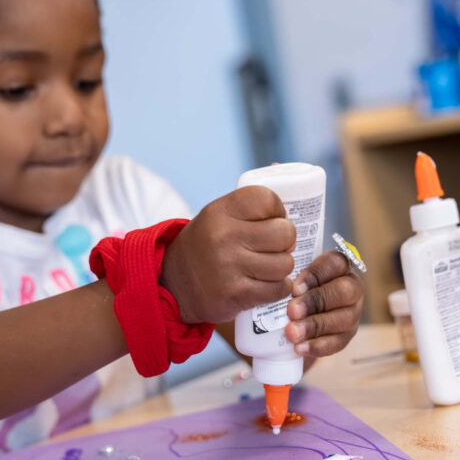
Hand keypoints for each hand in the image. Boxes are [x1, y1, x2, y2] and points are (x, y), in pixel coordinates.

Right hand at [161, 186, 296, 324]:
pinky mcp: (235, 294)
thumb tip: (279, 165)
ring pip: (285, 263)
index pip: (269, 199)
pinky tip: (263, 285)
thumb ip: (248, 200)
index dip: (279, 211)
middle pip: (284, 233)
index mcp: (221, 211)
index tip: (272, 221)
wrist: (174, 284)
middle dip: (286, 242)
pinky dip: (277, 289)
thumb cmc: (206, 244)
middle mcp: (223, 236)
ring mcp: (229, 266)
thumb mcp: (218, 215)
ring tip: (266, 267)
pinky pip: (278, 289)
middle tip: (274, 247)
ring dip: (281, 268)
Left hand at [285, 251, 363, 356]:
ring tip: (292, 333)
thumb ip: (288, 276)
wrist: (295, 315)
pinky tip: (300, 348)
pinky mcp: (347, 335)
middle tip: (292, 311)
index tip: (294, 288)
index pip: (334, 263)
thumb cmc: (293, 288)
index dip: (315, 275)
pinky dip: (318, 346)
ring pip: (344, 318)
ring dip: (316, 326)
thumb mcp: (292, 276)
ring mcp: (353, 312)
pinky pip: (338, 342)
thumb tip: (273, 282)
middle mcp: (351, 287)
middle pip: (344, 291)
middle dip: (316, 301)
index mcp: (340, 266)